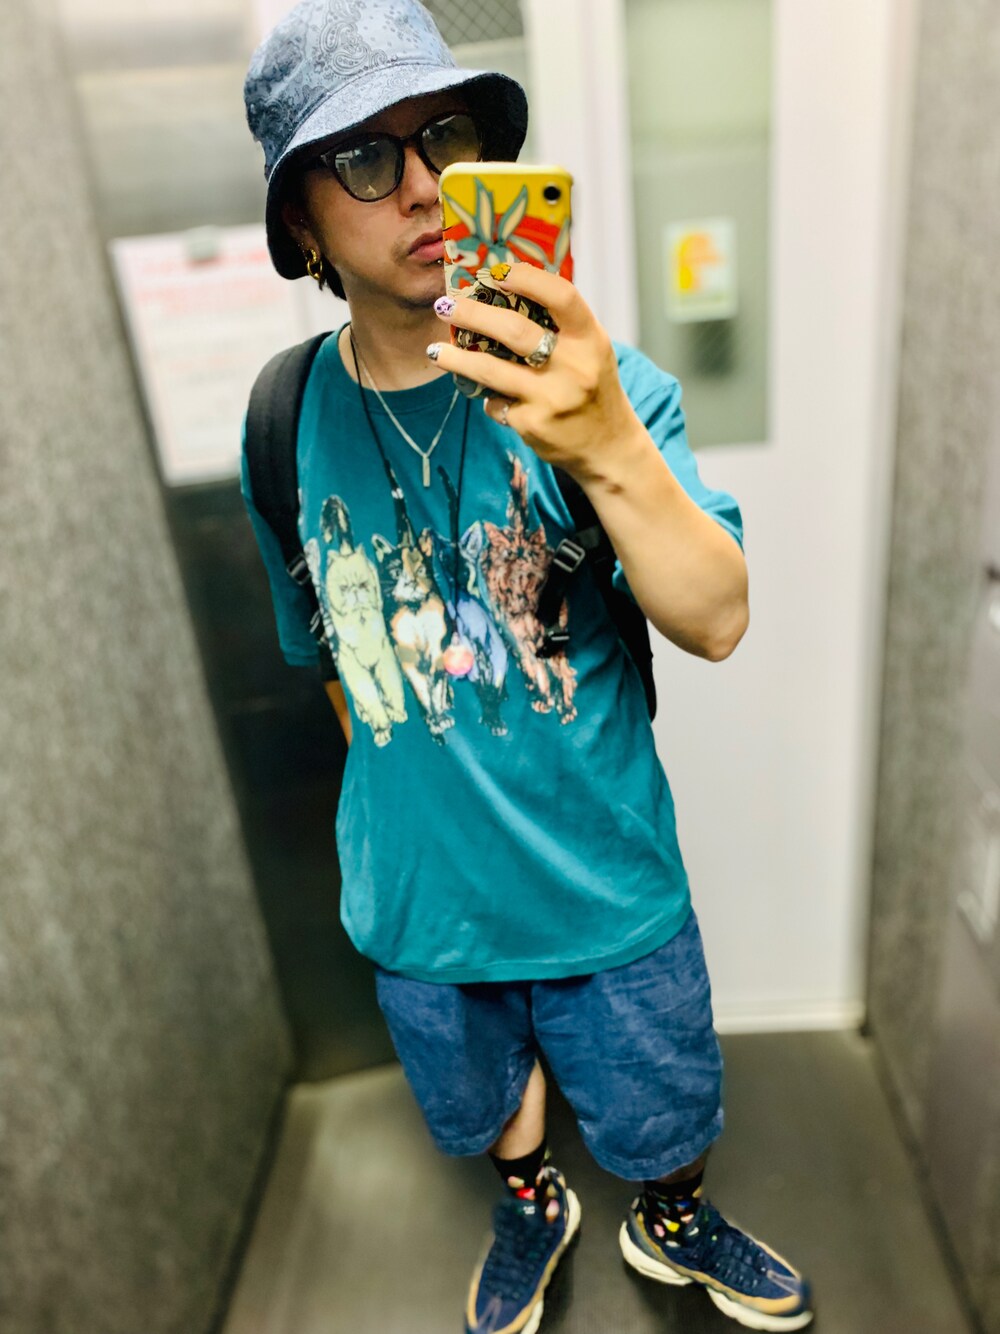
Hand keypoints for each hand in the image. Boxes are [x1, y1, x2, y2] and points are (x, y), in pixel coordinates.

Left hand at [427, 264, 639, 481]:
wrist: (607, 447)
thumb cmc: (592, 386)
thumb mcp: (589, 350)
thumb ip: (560, 324)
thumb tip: (503, 288)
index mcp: (591, 340)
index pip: (561, 296)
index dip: (526, 278)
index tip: (494, 271)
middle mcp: (574, 367)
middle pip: (514, 330)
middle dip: (472, 314)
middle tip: (446, 305)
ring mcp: (551, 398)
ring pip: (490, 370)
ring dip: (456, 359)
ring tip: (435, 351)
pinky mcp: (532, 425)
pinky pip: (496, 403)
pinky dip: (489, 397)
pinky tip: (489, 396)